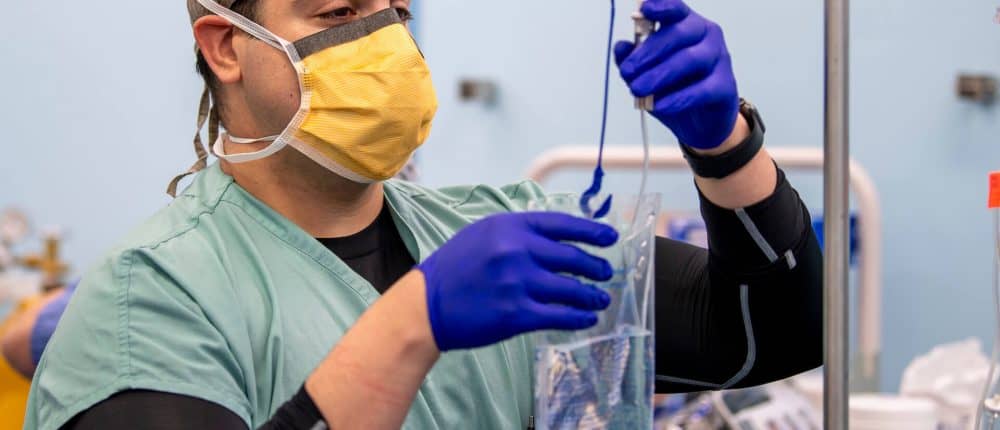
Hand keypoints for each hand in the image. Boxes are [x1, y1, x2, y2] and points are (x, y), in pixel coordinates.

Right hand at [417, 213, 617, 350]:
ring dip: (591, 295)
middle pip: (573, 257)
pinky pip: (560, 316)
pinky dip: (579, 317)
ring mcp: (518, 284)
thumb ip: (517, 232)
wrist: (425, 306)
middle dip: (595, 267)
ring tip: (601, 298)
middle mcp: (516, 251)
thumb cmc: (453, 269)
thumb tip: (557, 238)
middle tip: (605, 272)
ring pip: (571, 289)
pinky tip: (587, 318)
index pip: (562, 224)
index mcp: (509, 227)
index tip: (610, 237)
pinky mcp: (517, 315)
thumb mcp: (482, 235)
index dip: (591, 231)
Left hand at [615, 0, 739, 149]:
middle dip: (648, 52)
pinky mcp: (726, 86)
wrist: (699, 123)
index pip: (676, 9)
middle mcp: (706, 36)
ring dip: (659, 75)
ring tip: (637, 89)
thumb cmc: (675, 89)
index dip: (662, 7)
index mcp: (687, 25)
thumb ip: (632, 59)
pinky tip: (660, 105)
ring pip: (690, 60)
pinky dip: (678, 98)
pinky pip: (702, 89)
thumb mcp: (646, 74)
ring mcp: (720, 59)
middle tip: (627, 71)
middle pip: (679, 34)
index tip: (645, 9)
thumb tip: (621, 48)